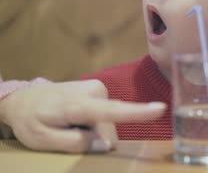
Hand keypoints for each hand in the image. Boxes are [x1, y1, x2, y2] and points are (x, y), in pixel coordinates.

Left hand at [0, 79, 165, 152]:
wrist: (24, 98)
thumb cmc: (31, 120)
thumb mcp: (43, 140)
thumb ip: (75, 143)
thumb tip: (105, 144)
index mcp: (77, 105)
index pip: (110, 111)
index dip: (136, 112)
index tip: (160, 109)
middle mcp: (92, 91)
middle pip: (109, 125)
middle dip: (95, 136)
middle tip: (69, 133)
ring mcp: (97, 87)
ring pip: (109, 120)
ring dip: (93, 128)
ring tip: (70, 123)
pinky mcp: (99, 87)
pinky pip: (106, 112)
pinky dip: (94, 120)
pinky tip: (76, 117)